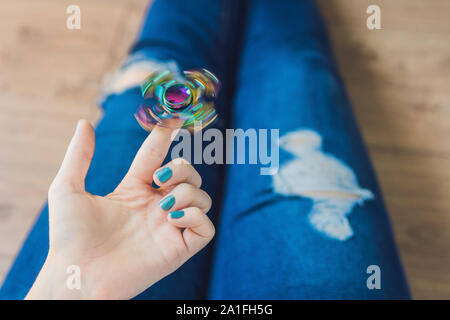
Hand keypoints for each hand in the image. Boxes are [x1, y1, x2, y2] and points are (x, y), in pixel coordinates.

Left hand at [26, 120, 213, 299]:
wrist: (76, 273)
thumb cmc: (68, 237)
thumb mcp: (68, 189)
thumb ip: (79, 155)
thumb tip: (85, 122)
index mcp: (135, 191)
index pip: (158, 157)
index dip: (165, 137)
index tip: (171, 119)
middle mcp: (156, 207)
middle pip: (189, 175)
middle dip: (181, 168)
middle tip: (157, 179)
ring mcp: (169, 227)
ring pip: (202, 197)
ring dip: (187, 191)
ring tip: (162, 205)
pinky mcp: (179, 248)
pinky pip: (206, 226)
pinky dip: (194, 215)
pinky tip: (170, 219)